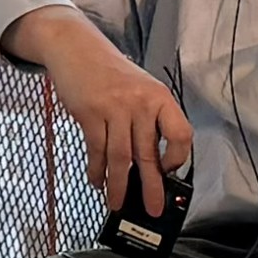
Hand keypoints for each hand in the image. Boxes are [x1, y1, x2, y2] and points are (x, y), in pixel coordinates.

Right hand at [11, 10, 193, 218]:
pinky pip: (97, 150)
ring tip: (117, 203)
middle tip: (152, 208)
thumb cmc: (111, 74)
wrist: (77, 49)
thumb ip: (149, 121)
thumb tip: (153, 163)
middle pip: (148, 153)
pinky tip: (97, 180)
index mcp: (160, 98)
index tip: (167, 172)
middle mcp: (141, 103)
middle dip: (150, 187)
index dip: (176, 158)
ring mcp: (115, 108)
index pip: (181, 134)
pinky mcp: (90, 113)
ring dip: (118, 185)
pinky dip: (97, 170)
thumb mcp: (140, 90)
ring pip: (121, 157)